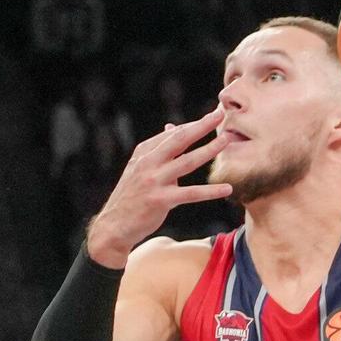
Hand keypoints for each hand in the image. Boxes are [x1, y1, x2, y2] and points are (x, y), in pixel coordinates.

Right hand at [86, 109, 231, 268]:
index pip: (173, 134)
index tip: (212, 116)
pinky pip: (191, 194)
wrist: (113, 226)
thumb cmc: (131, 197)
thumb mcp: (139, 169)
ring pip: (187, 162)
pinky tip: (227, 188)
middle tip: (220, 114)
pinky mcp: (161, 201)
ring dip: (208, 150)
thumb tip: (172, 127)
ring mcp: (154, 181)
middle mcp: (148, 163)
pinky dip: (210, 191)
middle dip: (201, 126)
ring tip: (226, 140)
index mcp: (144, 153)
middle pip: (179, 139)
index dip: (194, 125)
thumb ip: (158, 150)